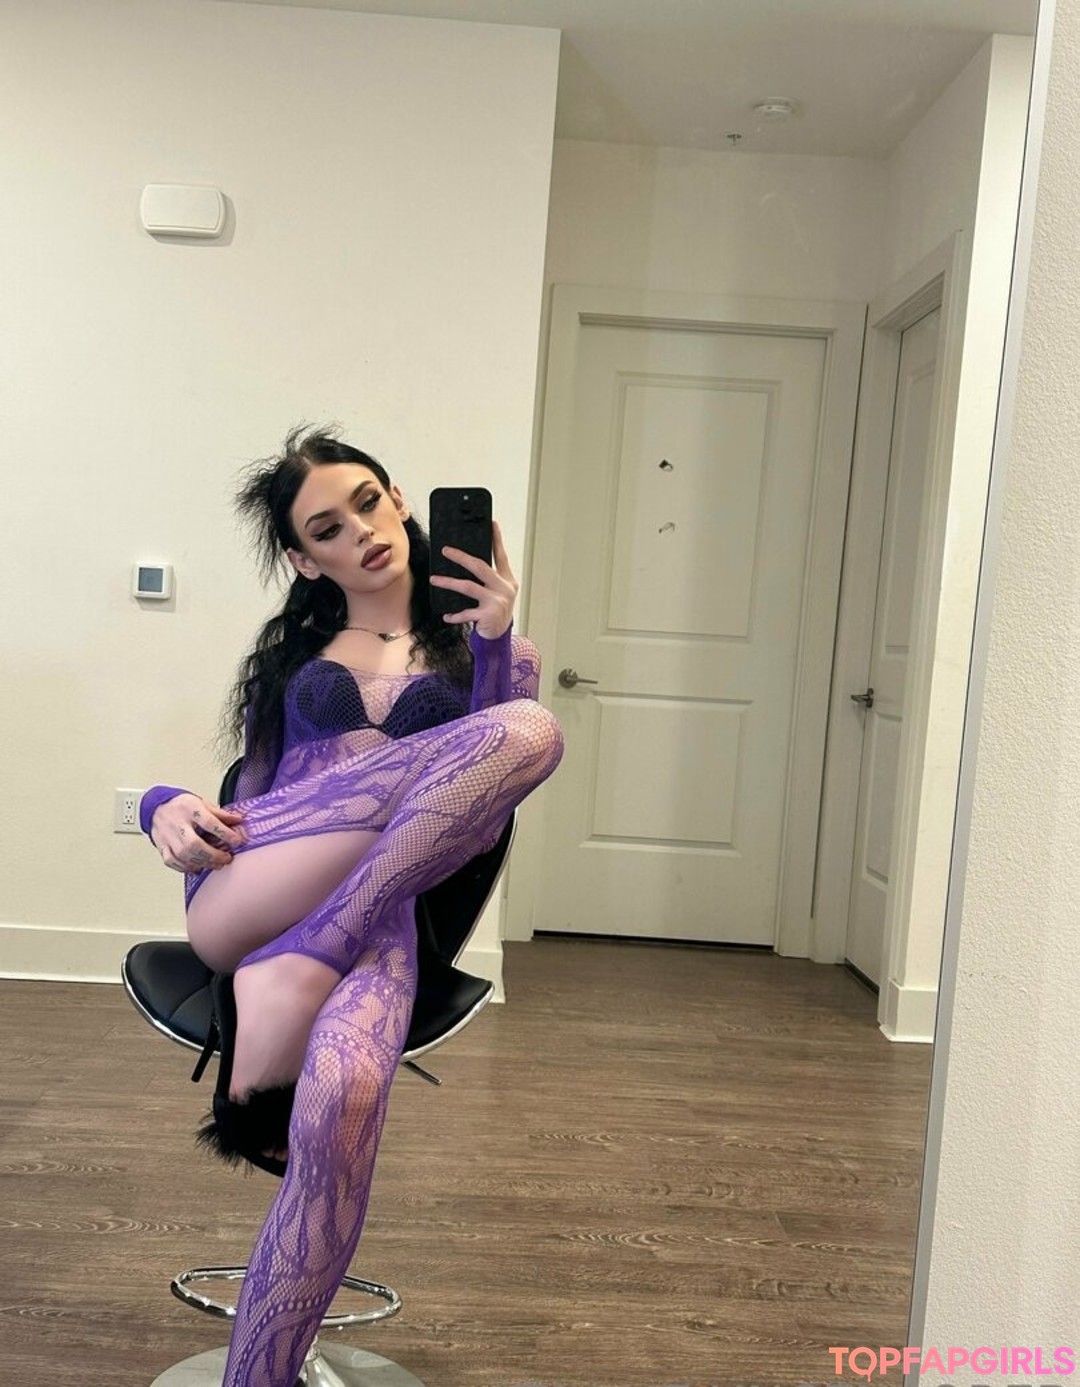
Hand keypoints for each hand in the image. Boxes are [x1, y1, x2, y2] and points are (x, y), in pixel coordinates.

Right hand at [150, 793, 246, 872]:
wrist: (156, 807)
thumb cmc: (182, 806)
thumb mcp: (202, 803)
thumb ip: (220, 813)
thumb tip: (238, 819)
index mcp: (190, 808)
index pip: (209, 822)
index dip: (225, 833)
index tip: (237, 841)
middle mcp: (178, 823)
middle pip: (194, 844)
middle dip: (213, 854)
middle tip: (227, 858)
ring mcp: (168, 836)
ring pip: (184, 855)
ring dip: (202, 863)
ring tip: (216, 864)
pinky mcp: (162, 846)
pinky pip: (172, 861)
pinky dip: (185, 867)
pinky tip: (197, 867)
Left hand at [431, 518, 517, 638]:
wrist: (499, 636)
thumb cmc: (494, 610)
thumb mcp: (496, 592)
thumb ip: (486, 579)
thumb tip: (465, 563)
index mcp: (506, 580)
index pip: (501, 556)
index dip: (497, 540)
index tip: (492, 524)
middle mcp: (504, 588)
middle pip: (480, 567)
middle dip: (461, 557)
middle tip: (445, 550)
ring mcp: (496, 602)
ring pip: (468, 587)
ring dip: (449, 583)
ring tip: (434, 579)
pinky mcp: (487, 616)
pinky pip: (466, 613)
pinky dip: (455, 615)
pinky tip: (447, 616)